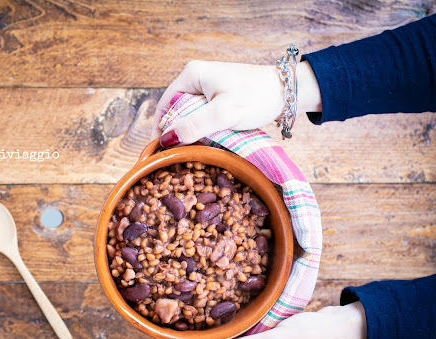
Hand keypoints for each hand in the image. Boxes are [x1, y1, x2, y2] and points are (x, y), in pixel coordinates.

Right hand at [152, 60, 321, 146]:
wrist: (289, 92)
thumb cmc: (258, 97)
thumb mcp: (224, 113)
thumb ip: (194, 126)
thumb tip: (166, 140)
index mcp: (192, 74)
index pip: (165, 105)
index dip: (160, 129)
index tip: (159, 151)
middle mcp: (197, 79)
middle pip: (176, 112)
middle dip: (177, 133)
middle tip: (176, 156)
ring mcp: (208, 89)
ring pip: (190, 117)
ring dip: (191, 134)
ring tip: (190, 153)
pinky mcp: (219, 98)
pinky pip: (203, 118)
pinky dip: (203, 131)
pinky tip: (206, 144)